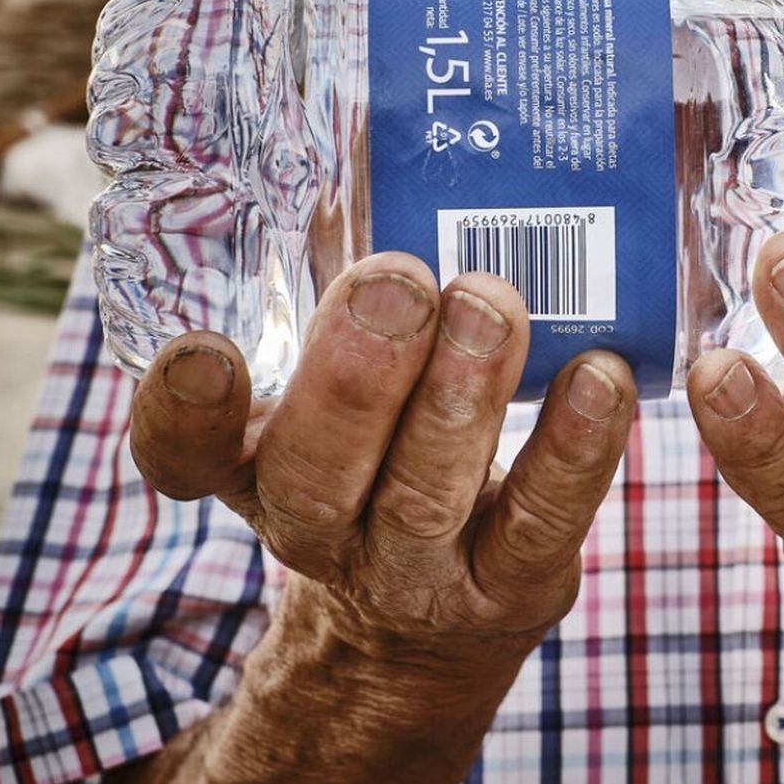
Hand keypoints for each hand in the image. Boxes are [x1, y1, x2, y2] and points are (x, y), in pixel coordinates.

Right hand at [127, 253, 635, 783]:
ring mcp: (414, 571)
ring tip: (491, 306)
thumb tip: (386, 151)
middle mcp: (318, 530)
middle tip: (397, 282)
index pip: (185, 455)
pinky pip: (541, 519)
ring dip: (460, 396)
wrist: (423, 631)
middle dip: (357, 373)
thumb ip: (345, 305)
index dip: (184, 411)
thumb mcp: (333, 401)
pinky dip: (573, 447)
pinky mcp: (511, 585)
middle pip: (315, 470)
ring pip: (424, 495)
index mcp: (254, 471)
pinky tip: (599, 376)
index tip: (207, 350)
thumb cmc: (378, 466)